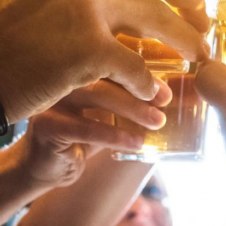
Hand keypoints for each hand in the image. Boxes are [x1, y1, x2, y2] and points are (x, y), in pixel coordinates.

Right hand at [14, 78, 170, 188]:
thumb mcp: (112, 114)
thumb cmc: (82, 135)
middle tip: (165, 102)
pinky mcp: (46, 125)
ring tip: (157, 122)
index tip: (166, 89)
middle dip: (139, 88)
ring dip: (132, 108)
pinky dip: (115, 135)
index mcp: (77, 66)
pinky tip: (137, 143)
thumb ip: (137, 101)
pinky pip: (85, 127)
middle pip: (105, 72)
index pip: (113, 59)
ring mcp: (50, 98)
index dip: (142, 72)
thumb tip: (180, 96)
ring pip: (96, 94)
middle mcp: (62, 75)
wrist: (46, 167)